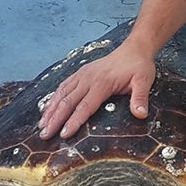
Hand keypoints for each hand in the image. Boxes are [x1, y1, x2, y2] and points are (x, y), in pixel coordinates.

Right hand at [37, 43, 155, 139]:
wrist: (134, 49)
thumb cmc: (139, 67)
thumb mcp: (144, 81)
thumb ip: (141, 98)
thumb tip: (141, 114)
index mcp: (102, 83)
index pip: (85, 106)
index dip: (74, 121)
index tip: (64, 134)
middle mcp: (88, 78)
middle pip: (68, 102)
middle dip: (55, 119)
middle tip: (45, 135)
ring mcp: (82, 75)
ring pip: (62, 94)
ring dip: (50, 110)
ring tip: (41, 126)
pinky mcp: (80, 73)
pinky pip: (63, 86)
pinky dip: (53, 98)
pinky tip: (47, 108)